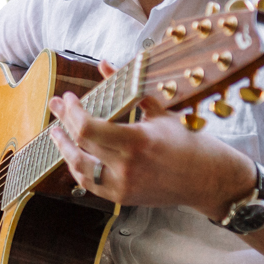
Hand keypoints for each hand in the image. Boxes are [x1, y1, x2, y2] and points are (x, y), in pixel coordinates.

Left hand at [48, 90, 256, 220]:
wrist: (208, 181)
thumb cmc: (189, 143)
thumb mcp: (161, 112)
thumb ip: (128, 89)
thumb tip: (104, 64)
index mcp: (136, 141)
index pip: (87, 128)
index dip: (71, 112)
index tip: (67, 98)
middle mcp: (126, 167)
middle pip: (79, 145)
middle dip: (62, 123)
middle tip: (55, 107)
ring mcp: (123, 186)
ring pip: (78, 169)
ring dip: (64, 149)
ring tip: (57, 133)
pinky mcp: (122, 199)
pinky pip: (90, 184)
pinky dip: (79, 168)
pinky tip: (74, 154)